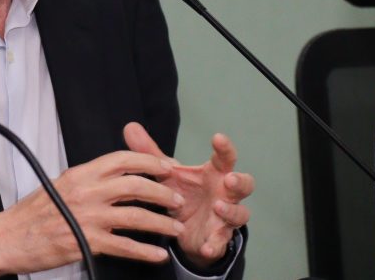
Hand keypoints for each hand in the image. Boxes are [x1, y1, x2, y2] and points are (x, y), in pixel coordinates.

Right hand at [0, 150, 183, 277]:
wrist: (9, 237)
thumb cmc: (33, 214)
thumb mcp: (60, 185)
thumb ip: (87, 180)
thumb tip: (113, 176)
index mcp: (80, 174)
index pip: (121, 160)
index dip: (149, 162)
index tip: (166, 168)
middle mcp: (87, 191)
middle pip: (135, 185)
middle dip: (163, 192)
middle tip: (177, 199)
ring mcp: (88, 217)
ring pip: (136, 216)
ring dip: (161, 223)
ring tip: (176, 229)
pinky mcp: (87, 241)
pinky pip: (125, 246)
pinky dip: (146, 252)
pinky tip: (157, 255)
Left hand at [124, 122, 253, 268]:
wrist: (184, 228)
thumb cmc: (183, 192)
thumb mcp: (166, 173)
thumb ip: (150, 152)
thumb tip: (130, 126)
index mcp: (214, 173)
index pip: (225, 157)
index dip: (225, 148)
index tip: (218, 138)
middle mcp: (225, 193)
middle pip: (244, 185)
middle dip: (240, 181)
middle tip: (229, 179)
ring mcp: (224, 217)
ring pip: (239, 214)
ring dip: (231, 211)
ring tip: (218, 206)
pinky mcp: (217, 238)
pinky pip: (221, 242)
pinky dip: (215, 245)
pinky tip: (207, 247)